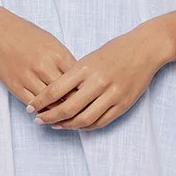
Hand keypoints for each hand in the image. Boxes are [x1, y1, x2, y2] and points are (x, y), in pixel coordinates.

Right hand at [0, 5, 77, 105]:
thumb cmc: (28, 36)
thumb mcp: (53, 43)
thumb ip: (66, 61)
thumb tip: (79, 81)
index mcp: (58, 55)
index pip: (78, 81)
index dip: (84, 92)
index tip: (87, 99)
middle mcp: (45, 67)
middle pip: (67, 94)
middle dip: (75, 105)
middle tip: (79, 112)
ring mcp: (29, 77)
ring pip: (51, 103)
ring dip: (59, 111)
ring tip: (65, 117)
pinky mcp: (16, 86)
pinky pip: (33, 104)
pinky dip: (42, 110)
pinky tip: (47, 112)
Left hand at [25, 27, 165, 130]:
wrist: (145, 49)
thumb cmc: (114, 50)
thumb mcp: (89, 58)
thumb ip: (73, 76)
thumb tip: (54, 95)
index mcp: (85, 67)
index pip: (55, 90)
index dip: (40, 102)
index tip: (30, 108)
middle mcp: (98, 82)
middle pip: (67, 108)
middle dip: (49, 117)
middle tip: (38, 121)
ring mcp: (112, 94)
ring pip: (84, 119)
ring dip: (66, 126)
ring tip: (55, 125)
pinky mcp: (123, 104)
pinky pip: (101, 122)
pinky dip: (86, 126)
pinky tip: (76, 126)